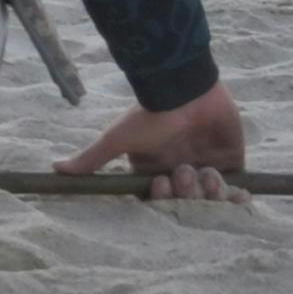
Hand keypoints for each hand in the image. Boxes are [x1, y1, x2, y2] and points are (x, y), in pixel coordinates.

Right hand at [60, 82, 249, 198]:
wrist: (187, 90)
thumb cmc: (151, 115)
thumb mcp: (118, 139)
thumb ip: (92, 159)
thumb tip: (54, 169)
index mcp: (154, 172)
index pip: (159, 200)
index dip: (162, 198)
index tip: (160, 181)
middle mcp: (180, 173)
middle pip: (186, 203)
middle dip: (186, 192)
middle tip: (183, 170)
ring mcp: (206, 169)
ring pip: (212, 201)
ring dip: (209, 191)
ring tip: (205, 170)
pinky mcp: (232, 163)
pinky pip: (238, 191)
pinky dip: (237, 197)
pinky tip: (235, 194)